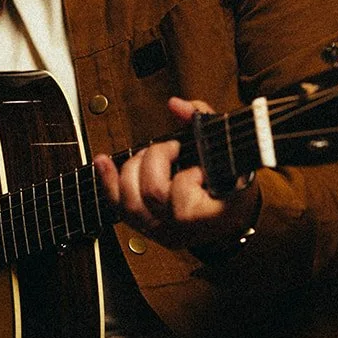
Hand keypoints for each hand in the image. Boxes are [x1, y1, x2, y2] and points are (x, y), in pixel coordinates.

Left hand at [93, 97, 259, 252]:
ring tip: (146, 155)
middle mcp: (181, 229)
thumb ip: (204, 122)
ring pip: (130, 202)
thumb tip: (176, 105)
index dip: (187, 174)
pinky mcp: (147, 229)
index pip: (183, 193)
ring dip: (133, 169)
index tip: (199, 169)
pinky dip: (108, 181)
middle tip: (171, 150)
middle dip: (156, 159)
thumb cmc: (233, 187)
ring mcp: (161, 232)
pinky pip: (119, 208)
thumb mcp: (228, 152)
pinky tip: (103, 162)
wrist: (231, 222)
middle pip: (151, 193)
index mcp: (208, 214)